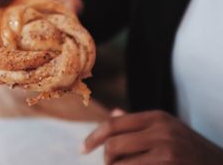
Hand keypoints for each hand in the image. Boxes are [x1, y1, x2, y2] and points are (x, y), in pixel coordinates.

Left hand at [82, 110, 222, 164]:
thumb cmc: (189, 149)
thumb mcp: (167, 129)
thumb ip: (138, 124)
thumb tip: (113, 113)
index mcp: (156, 117)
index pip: (113, 124)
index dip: (93, 137)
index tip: (82, 149)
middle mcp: (161, 131)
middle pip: (113, 146)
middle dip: (106, 160)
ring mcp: (168, 152)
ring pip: (121, 164)